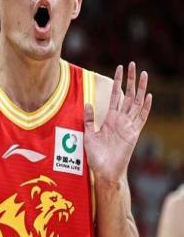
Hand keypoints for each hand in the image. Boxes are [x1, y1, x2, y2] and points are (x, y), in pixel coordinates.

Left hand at [84, 62, 151, 182]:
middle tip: (132, 64)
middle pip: (128, 95)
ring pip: (136, 103)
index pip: (115, 95)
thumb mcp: (89, 134)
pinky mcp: (133, 134)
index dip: (117, 82)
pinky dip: (145, 107)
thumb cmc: (96, 156)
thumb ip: (89, 119)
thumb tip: (87, 103)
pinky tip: (148, 96)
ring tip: (143, 74)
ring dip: (140, 88)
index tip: (119, 68)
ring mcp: (129, 126)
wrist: (104, 171)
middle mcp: (121, 120)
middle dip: (130, 79)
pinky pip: (141, 118)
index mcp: (110, 118)